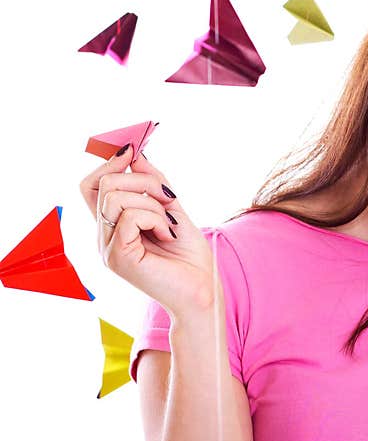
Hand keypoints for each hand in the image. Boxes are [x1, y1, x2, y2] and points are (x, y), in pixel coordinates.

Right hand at [78, 144, 217, 317]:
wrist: (203, 290)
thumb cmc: (189, 257)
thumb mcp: (172, 210)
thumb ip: (153, 184)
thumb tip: (135, 153)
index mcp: (113, 225)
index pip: (91, 185)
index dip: (109, 163)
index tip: (133, 150)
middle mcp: (104, 236)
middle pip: (103, 184)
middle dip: (143, 180)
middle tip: (169, 199)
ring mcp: (107, 247)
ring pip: (115, 197)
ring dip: (151, 202)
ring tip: (168, 224)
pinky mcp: (117, 256)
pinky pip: (129, 217)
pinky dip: (155, 218)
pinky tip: (167, 235)